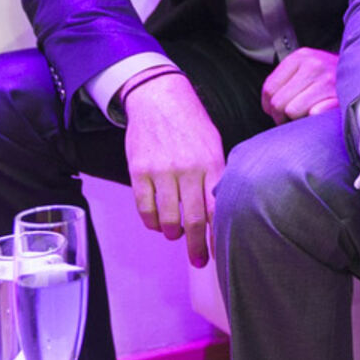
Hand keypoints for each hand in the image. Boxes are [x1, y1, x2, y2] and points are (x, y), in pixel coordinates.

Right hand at [122, 73, 224, 265]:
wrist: (159, 98)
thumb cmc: (191, 124)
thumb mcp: (213, 144)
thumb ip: (216, 175)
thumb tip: (221, 210)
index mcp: (211, 163)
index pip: (217, 208)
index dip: (217, 235)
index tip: (218, 252)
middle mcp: (188, 169)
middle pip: (193, 219)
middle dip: (196, 246)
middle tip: (199, 261)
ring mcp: (161, 171)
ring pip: (167, 218)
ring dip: (173, 233)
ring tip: (176, 234)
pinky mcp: (139, 171)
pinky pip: (144, 208)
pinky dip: (151, 222)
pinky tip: (157, 223)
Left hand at [260, 47, 338, 122]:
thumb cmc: (331, 77)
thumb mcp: (306, 68)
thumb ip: (284, 81)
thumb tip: (268, 106)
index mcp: (301, 56)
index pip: (268, 89)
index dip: (270, 106)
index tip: (278, 111)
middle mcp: (313, 65)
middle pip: (278, 102)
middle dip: (282, 115)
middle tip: (293, 115)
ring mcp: (326, 80)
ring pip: (292, 111)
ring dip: (298, 118)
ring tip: (308, 112)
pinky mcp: (336, 96)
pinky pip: (312, 114)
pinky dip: (314, 118)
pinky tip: (319, 113)